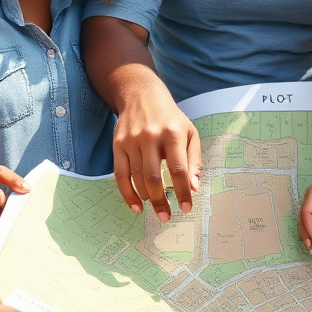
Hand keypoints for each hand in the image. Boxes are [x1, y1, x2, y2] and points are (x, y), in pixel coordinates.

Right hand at [113, 84, 201, 221]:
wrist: (141, 95)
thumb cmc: (170, 118)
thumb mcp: (189, 133)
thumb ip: (193, 160)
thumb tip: (194, 188)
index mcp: (173, 133)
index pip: (179, 169)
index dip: (183, 191)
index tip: (187, 207)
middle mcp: (150, 136)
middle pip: (154, 177)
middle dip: (161, 201)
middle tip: (167, 216)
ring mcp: (131, 141)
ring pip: (137, 178)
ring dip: (146, 198)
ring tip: (156, 209)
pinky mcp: (118, 145)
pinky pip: (120, 175)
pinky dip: (127, 194)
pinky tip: (136, 205)